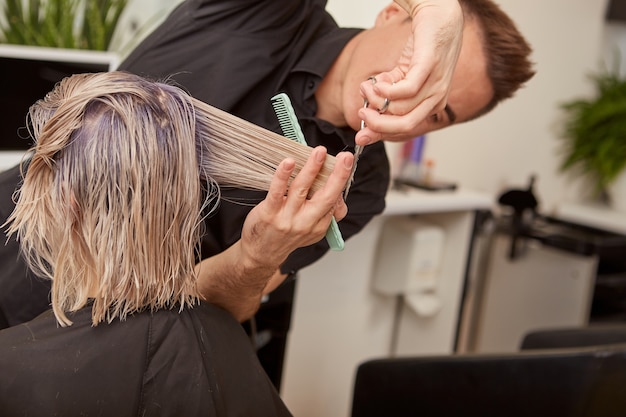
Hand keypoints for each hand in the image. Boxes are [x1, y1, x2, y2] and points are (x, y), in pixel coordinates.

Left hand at [196, 147, 352, 320]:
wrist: (260, 254)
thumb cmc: (286, 236)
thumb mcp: (312, 231)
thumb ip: (326, 213)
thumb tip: (339, 197)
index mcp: (318, 225)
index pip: (334, 201)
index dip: (340, 181)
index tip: (346, 162)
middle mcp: (305, 222)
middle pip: (326, 197)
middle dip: (338, 176)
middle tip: (346, 157)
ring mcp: (287, 218)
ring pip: (302, 189)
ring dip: (312, 169)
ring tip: (319, 152)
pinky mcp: (269, 213)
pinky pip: (277, 192)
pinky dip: (282, 176)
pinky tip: (288, 162)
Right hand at [356, 0, 462, 143]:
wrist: (438, 14)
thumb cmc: (421, 45)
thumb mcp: (401, 75)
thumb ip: (387, 94)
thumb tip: (367, 111)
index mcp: (431, 104)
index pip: (405, 128)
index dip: (380, 133)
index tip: (360, 134)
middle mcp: (437, 98)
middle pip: (404, 125)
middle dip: (378, 124)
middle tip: (361, 112)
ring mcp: (436, 83)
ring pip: (401, 108)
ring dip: (376, 100)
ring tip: (366, 87)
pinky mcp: (429, 66)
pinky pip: (407, 90)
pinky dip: (386, 90)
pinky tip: (376, 83)